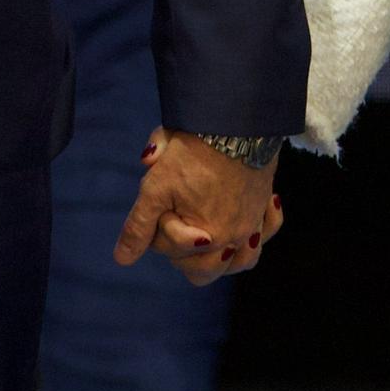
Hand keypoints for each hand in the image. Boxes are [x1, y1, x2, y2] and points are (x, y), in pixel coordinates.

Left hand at [114, 131, 281, 284]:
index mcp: (206, 238)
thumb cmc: (193, 152)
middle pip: (203, 271)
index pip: (169, 250)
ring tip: (204, 234)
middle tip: (175, 218)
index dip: (156, 226)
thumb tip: (122, 259)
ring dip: (221, 256)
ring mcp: (253, 222)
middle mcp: (234, 238)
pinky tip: (243, 220)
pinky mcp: (265, 203)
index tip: (161, 200)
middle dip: (183, 252)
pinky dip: (256, 233)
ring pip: (241, 261)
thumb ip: (139, 227)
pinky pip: (267, 231)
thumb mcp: (156, 187)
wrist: (234, 119)